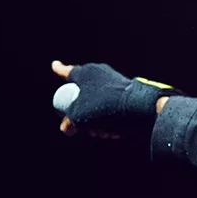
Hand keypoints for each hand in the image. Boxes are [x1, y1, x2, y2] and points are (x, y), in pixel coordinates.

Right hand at [53, 59, 172, 137]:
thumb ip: (69, 122)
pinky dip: (110, 118)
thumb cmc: (105, 107)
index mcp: (84, 72)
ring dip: (96, 121)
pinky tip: (113, 131)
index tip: (55, 65)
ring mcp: (114, 82)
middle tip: (83, 128)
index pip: (66, 71)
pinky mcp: (126, 93)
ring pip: (97, 104)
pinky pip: (111, 106)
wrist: (140, 108)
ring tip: (102, 132)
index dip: (59, 70)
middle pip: (81, 94)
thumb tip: (67, 128)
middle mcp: (99, 74)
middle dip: (81, 114)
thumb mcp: (79, 117)